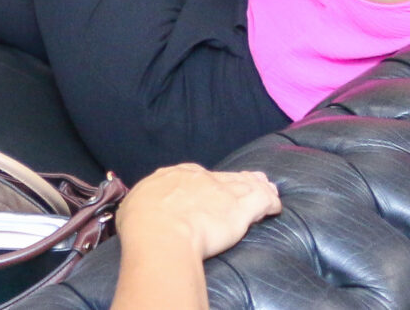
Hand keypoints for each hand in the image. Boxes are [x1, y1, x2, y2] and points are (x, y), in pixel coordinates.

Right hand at [119, 164, 280, 259]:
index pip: (197, 175)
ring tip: (270, 189)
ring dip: (259, 187)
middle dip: (238, 179)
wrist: (162, 234)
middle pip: (225, 176)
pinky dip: (271, 202)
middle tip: (251, 180)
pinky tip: (276, 206)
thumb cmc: (142, 225)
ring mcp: (222, 191)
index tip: (213, 186)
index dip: (208, 181)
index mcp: (174, 176)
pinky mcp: (240, 208)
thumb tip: (139, 211)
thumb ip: (143, 204)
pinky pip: (263, 199)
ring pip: (247, 184)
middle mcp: (201, 178)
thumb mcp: (133, 207)